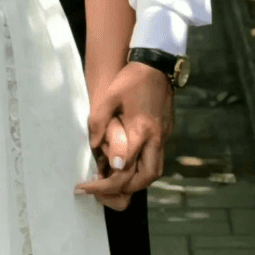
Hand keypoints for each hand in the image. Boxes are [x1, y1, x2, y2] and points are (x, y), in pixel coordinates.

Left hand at [76, 62, 174, 198]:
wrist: (156, 65)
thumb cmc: (130, 80)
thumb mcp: (109, 96)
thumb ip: (98, 121)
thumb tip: (94, 147)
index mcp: (141, 130)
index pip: (125, 166)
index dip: (106, 180)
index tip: (88, 185)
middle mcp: (156, 139)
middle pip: (145, 177)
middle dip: (123, 188)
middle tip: (101, 190)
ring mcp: (163, 137)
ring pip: (155, 172)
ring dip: (136, 182)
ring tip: (114, 182)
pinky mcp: (166, 134)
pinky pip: (156, 160)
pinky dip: (142, 170)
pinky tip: (127, 166)